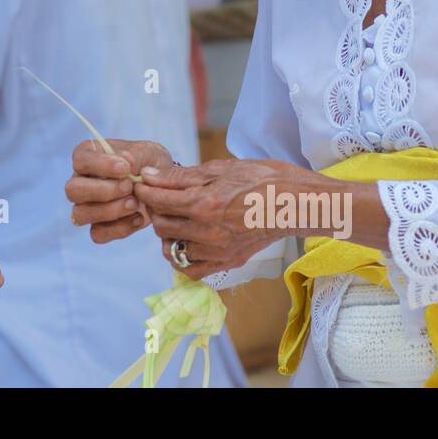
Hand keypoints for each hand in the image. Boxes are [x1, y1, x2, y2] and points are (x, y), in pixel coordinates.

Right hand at [66, 139, 174, 243]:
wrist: (163, 187)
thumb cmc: (150, 164)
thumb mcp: (148, 152)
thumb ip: (136, 156)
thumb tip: (125, 161)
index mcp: (88, 156)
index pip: (80, 160)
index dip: (100, 165)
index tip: (125, 168)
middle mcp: (81, 181)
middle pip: (72, 190)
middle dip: (102, 191)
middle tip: (129, 187)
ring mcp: (86, 206)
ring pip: (80, 214)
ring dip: (110, 211)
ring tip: (135, 203)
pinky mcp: (99, 227)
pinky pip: (97, 234)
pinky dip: (119, 229)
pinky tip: (138, 218)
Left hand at [133, 159, 288, 279]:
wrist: (295, 203)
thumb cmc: (261, 179)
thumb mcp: (220, 169)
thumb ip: (180, 177)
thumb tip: (149, 176)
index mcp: (203, 204)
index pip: (157, 200)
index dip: (144, 190)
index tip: (143, 183)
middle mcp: (206, 232)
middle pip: (160, 225)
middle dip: (155, 210)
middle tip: (161, 197)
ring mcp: (217, 252)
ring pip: (172, 248)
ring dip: (167, 233)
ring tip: (176, 218)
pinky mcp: (226, 263)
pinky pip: (190, 269)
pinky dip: (181, 257)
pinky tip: (185, 241)